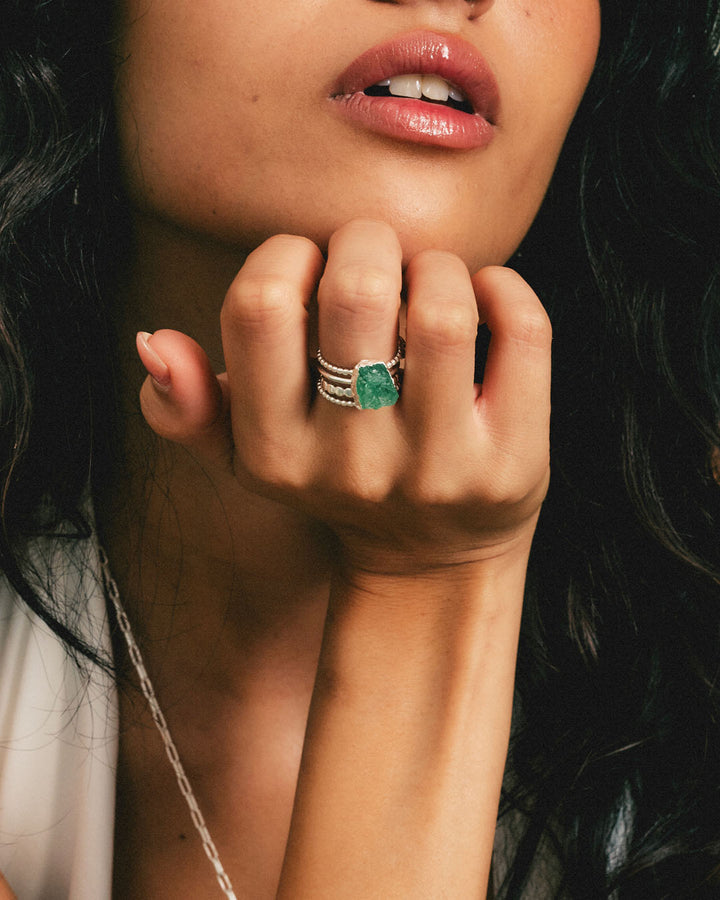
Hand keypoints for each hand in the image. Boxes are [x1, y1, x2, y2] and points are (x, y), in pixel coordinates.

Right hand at [137, 218, 550, 576]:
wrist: (433, 560)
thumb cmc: (339, 482)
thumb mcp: (253, 459)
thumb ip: (188, 408)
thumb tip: (152, 343)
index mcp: (275, 453)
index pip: (260, 306)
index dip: (287, 255)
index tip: (310, 267)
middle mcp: (353, 465)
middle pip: (358, 290)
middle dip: (367, 241)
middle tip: (376, 258)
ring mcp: (440, 467)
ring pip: (443, 307)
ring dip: (438, 266)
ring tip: (429, 282)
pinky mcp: (513, 461)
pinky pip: (522, 333)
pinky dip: (505, 287)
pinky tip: (484, 295)